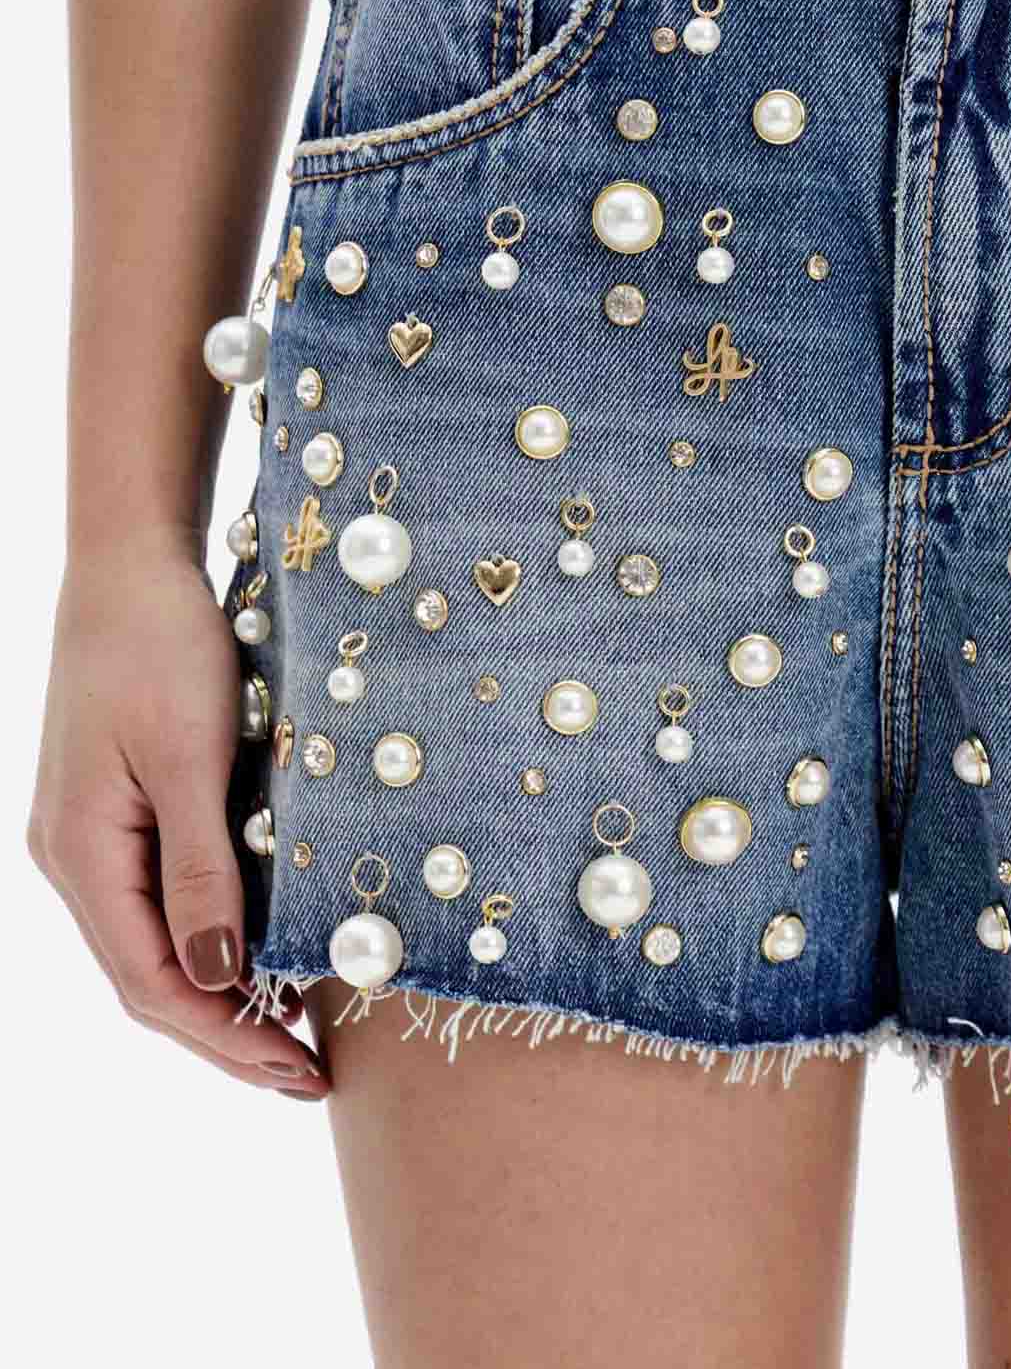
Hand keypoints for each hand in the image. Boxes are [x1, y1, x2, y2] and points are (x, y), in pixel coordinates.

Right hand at [29, 545, 326, 1094]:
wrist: (134, 561)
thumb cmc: (162, 644)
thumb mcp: (190, 757)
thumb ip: (202, 869)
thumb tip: (219, 977)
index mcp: (83, 853)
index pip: (152, 983)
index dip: (225, 1037)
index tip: (298, 1071)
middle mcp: (78, 857)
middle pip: (151, 977)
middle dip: (228, 1032)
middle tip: (308, 1073)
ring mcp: (96, 834)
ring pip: (158, 943)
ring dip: (224, 991)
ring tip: (296, 1029)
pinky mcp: (123, 807)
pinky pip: (164, 898)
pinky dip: (215, 936)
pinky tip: (265, 947)